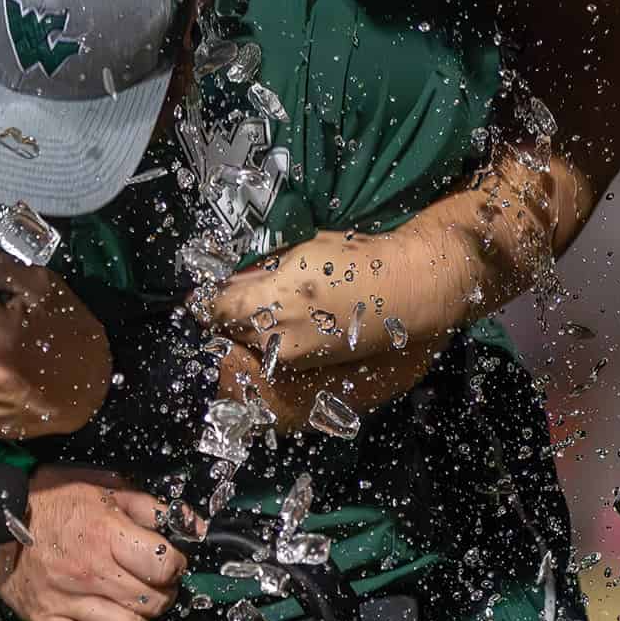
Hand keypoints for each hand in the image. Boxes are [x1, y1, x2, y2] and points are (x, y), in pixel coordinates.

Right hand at [0, 465, 196, 620]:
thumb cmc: (54, 500)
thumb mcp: (107, 487)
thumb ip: (152, 508)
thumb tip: (192, 525)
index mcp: (107, 535)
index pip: (165, 566)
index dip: (175, 564)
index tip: (168, 561)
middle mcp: (90, 572)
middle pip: (153, 603)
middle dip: (161, 594)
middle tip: (151, 583)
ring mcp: (67, 600)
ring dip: (134, 619)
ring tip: (128, 603)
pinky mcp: (47, 620)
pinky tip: (99, 618)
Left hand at [202, 225, 469, 370]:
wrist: (404, 292)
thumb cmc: (356, 260)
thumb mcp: (302, 250)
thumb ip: (262, 268)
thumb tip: (234, 280)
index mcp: (269, 303)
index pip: (218, 308)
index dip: (215, 298)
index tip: (216, 292)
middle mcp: (275, 339)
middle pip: (231, 333)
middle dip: (232, 317)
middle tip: (238, 301)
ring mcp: (294, 359)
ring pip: (253, 349)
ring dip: (252, 334)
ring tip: (269, 314)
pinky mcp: (313, 369)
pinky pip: (277, 360)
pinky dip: (275, 348)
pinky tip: (290, 328)